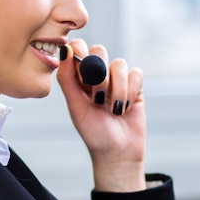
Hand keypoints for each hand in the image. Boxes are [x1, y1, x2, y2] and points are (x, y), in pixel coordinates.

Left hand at [56, 38, 146, 191]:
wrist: (117, 152)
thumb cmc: (93, 131)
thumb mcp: (75, 106)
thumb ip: (67, 78)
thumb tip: (64, 49)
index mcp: (78, 76)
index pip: (77, 48)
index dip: (80, 52)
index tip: (81, 70)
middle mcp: (97, 73)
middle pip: (99, 50)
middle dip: (99, 75)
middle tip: (97, 96)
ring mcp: (117, 78)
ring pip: (119, 64)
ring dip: (117, 88)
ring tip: (112, 108)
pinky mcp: (135, 85)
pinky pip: (136, 73)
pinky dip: (131, 91)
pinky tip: (125, 107)